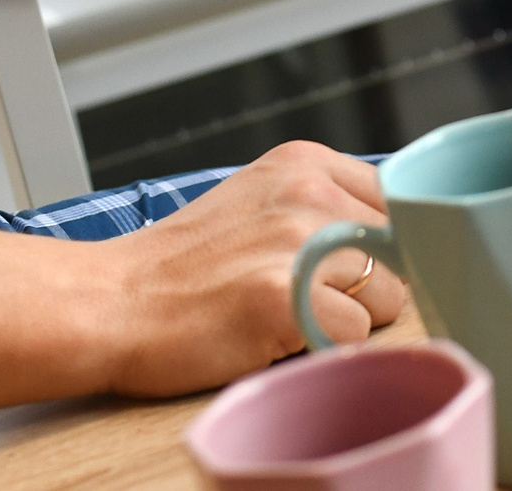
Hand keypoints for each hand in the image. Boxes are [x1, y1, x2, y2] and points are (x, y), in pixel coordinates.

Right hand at [93, 142, 410, 397]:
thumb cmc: (183, 266)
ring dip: (348, 321)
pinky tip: (274, 337)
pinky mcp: (288, 299)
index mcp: (306, 162)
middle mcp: (310, 192)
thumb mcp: (259, 200)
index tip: (347, 269)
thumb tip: (400, 234)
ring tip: (287, 316)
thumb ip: (327, 205)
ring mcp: (300, 243)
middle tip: (304, 298)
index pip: (399, 204)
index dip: (380, 248)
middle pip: (401, 253)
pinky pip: (352, 337)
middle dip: (366, 286)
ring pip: (388, 298)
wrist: (110, 303)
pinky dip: (322, 349)